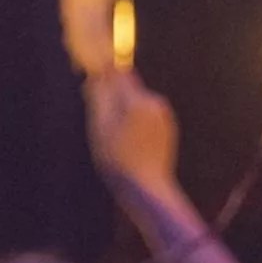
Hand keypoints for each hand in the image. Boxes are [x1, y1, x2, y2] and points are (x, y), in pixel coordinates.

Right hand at [82, 68, 178, 191]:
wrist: (146, 188)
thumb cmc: (118, 160)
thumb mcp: (100, 128)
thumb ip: (99, 97)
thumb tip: (97, 75)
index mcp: (138, 100)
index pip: (119, 74)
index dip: (104, 77)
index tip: (93, 85)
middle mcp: (155, 102)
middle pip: (129, 88)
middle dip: (114, 98)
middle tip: (100, 122)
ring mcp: (164, 116)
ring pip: (138, 103)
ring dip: (125, 112)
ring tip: (115, 138)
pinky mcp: (168, 128)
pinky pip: (147, 117)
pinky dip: (136, 124)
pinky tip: (129, 144)